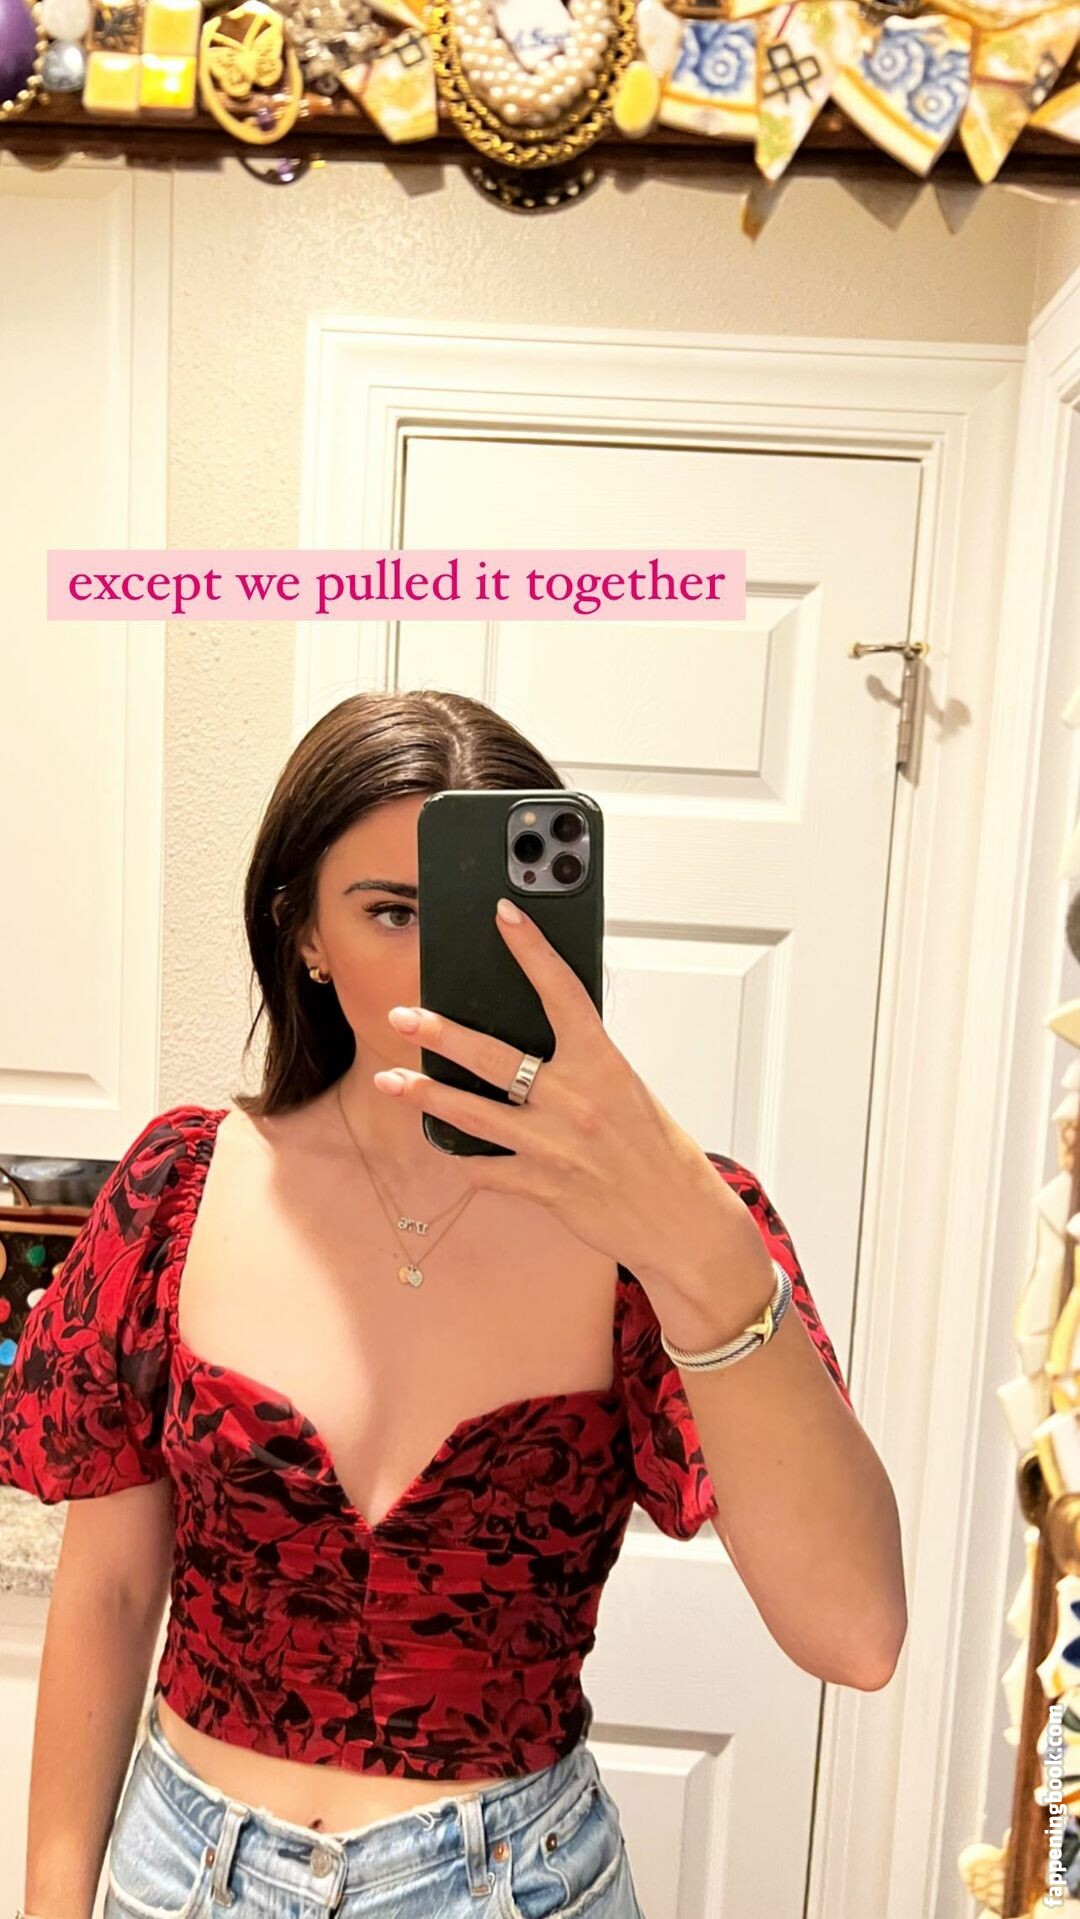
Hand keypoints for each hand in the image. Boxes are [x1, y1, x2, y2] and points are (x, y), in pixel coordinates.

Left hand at [374, 896, 743, 1279]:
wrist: (680, 1219)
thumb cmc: (658, 1152)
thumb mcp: (628, 1091)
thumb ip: (583, 1067)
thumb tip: (538, 1047)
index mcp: (603, 1065)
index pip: (562, 991)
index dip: (531, 949)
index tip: (504, 916)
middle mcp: (575, 1100)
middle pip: (492, 1056)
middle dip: (439, 1034)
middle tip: (403, 1017)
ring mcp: (553, 1145)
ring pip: (472, 1114)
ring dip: (425, 1096)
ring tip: (390, 1081)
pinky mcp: (542, 1186)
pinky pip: (486, 1170)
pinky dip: (467, 1159)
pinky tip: (448, 1148)